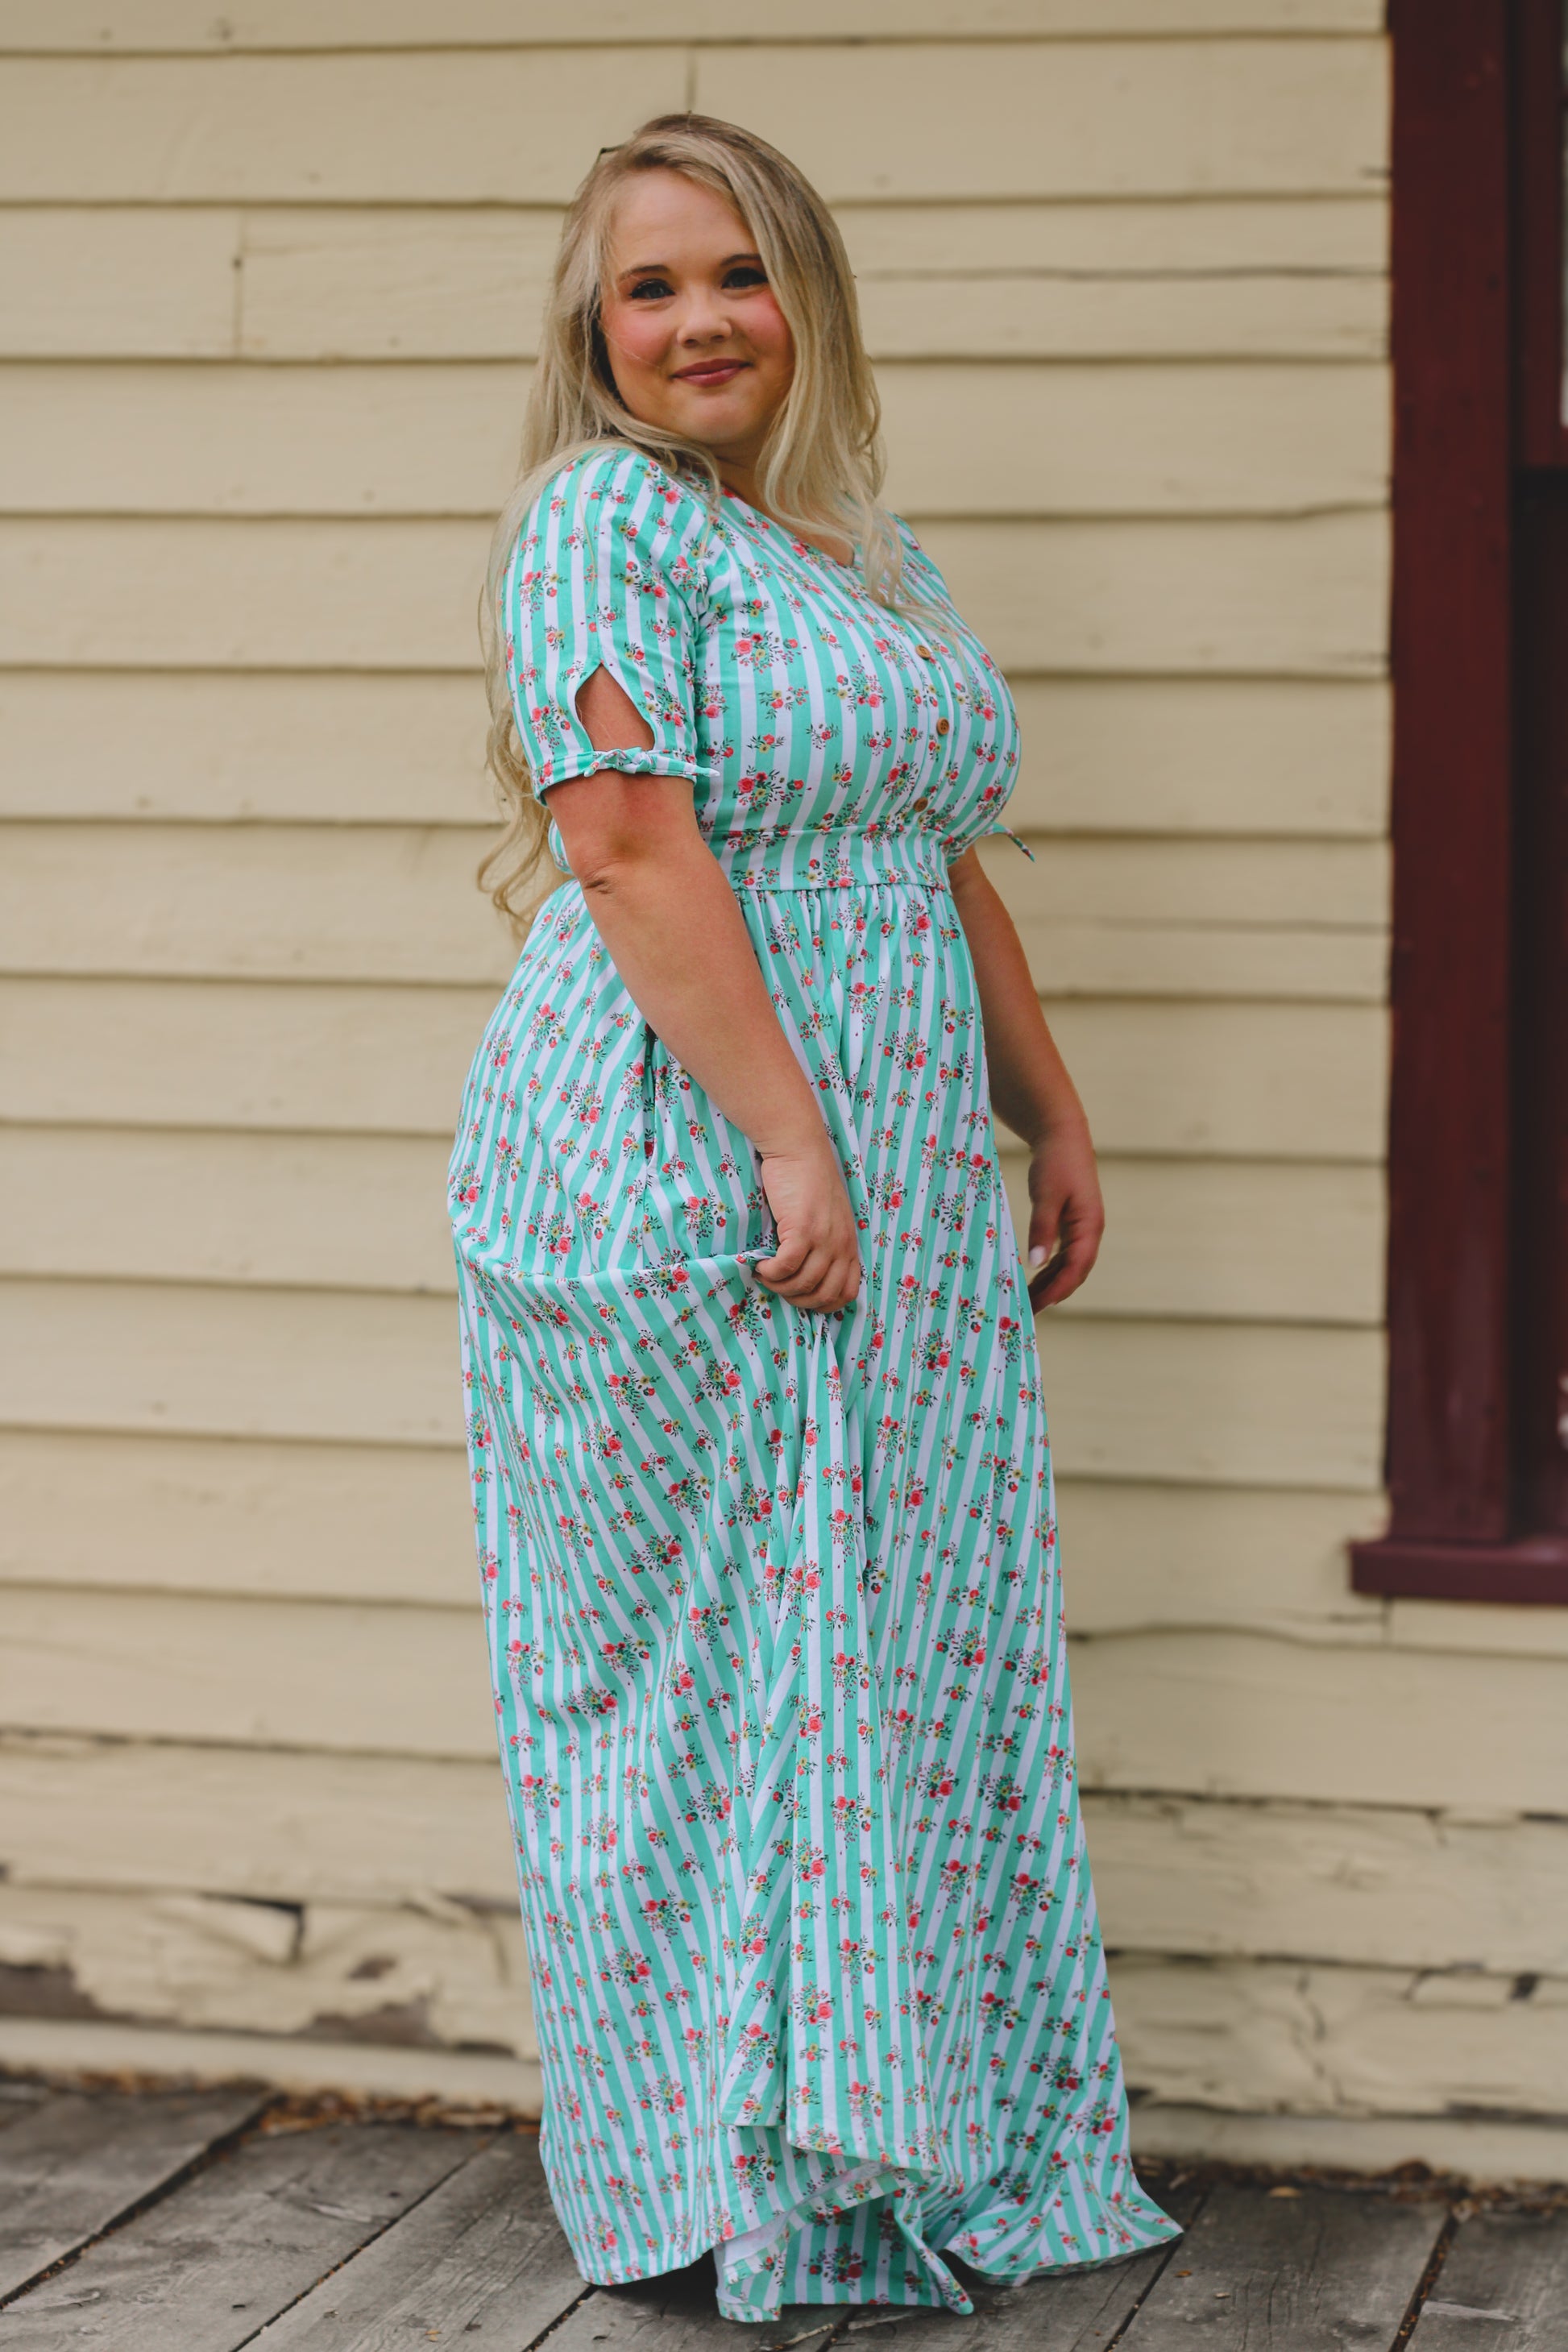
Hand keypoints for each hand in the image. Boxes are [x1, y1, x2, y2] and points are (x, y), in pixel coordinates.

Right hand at [754, 1135, 861, 1312]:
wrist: (798, 1148)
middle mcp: (841, 1244)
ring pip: (803, 1283)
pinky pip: (786, 1266)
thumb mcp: (828, 1217)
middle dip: (798, 1300)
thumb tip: (807, 1274)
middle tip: (778, 1287)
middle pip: (824, 1294)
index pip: (848, 1292)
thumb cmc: (808, 1179)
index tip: (801, 1297)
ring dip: (779, 1287)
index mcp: (850, 1243)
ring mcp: (824, 1237)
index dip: (824, 1304)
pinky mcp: (803, 1228)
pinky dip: (770, 1272)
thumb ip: (826, 1243)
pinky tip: (760, 1264)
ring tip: (765, 1274)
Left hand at [1023, 1118, 1104, 1309]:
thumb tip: (1034, 1264)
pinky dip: (1049, 1269)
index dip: (1058, 1290)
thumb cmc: (1056, 1162)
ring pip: (1069, 1266)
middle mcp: (1089, 1232)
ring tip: (1028, 1301)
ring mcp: (1082, 1229)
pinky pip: (1063, 1255)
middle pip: (1075, 1272)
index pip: (1077, 1268)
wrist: (1062, 1136)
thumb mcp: (1046, 1196)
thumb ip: (1042, 1229)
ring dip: (1051, 1284)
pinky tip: (1033, 1278)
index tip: (1038, 1306)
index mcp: (1090, 1226)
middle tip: (1027, 1312)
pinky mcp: (1071, 1224)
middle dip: (1054, 1294)